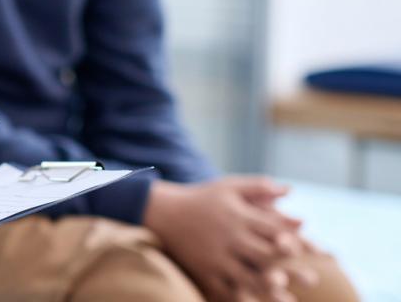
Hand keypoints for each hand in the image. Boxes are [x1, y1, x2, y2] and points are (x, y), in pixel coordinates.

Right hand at [143, 177, 302, 300]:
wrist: (161, 213)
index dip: (295, 240)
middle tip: (313, 280)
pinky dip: (242, 299)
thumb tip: (290, 190)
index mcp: (238, 215)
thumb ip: (258, 187)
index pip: (273, 228)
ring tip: (290, 301)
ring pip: (247, 277)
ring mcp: (215, 256)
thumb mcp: (228, 186)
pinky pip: (224, 289)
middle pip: (265, 255)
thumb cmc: (200, 198)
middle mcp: (228, 237)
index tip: (315, 251)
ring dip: (271, 291)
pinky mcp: (203, 270)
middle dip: (291, 269)